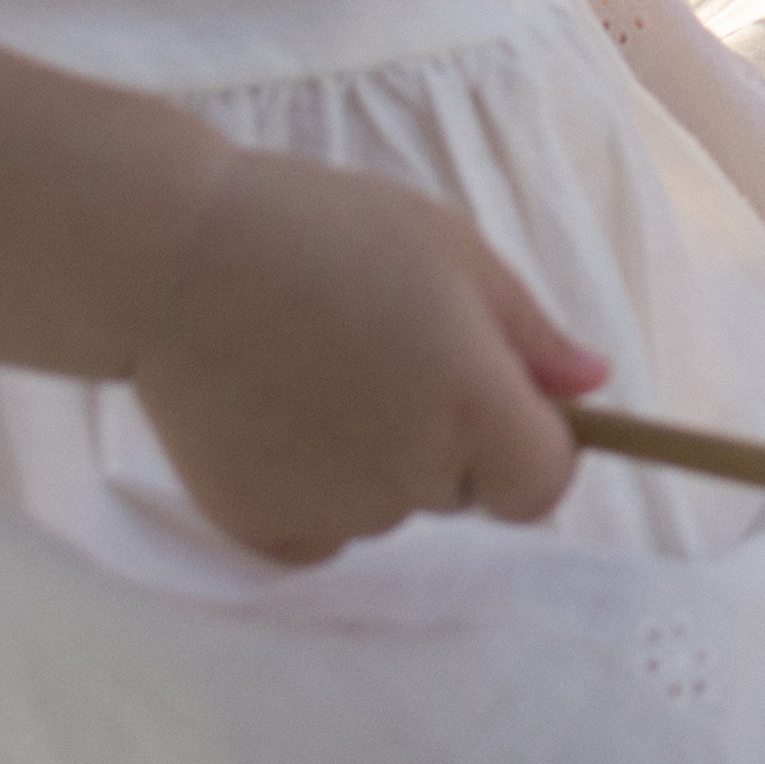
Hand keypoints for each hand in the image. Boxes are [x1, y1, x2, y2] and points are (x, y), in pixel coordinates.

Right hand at [132, 151, 608, 565]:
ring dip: (371, 460)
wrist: (172, 255)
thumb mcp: (450, 249)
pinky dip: (308, 488)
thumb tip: (591, 386)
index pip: (545, 483)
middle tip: (379, 350)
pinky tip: (273, 413)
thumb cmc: (323, 231)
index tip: (496, 396)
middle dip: (445, 437)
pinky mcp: (263, 532)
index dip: (531, 445)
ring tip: (313, 367)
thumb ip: (529, 330)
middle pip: (462, 490)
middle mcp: (413, 476)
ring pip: (386, 507)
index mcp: (475, 404)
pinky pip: (319, 531)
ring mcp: (335, 513)